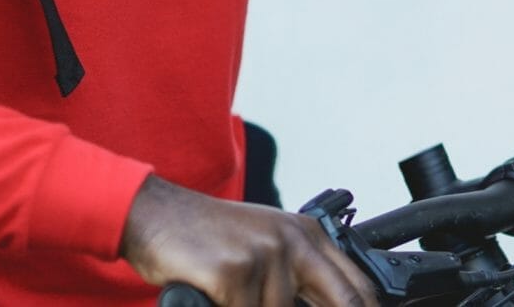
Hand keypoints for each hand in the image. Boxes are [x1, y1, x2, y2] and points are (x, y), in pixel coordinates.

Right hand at [121, 175, 376, 306]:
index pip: (357, 286)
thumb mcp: (266, 246)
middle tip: (278, 304)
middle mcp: (294, 241)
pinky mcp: (234, 271)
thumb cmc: (209, 238)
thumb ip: (300, 276)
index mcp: (308, 234)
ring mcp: (266, 255)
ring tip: (230, 292)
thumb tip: (331, 305)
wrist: (157, 215)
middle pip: (340, 300)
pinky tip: (213, 293)